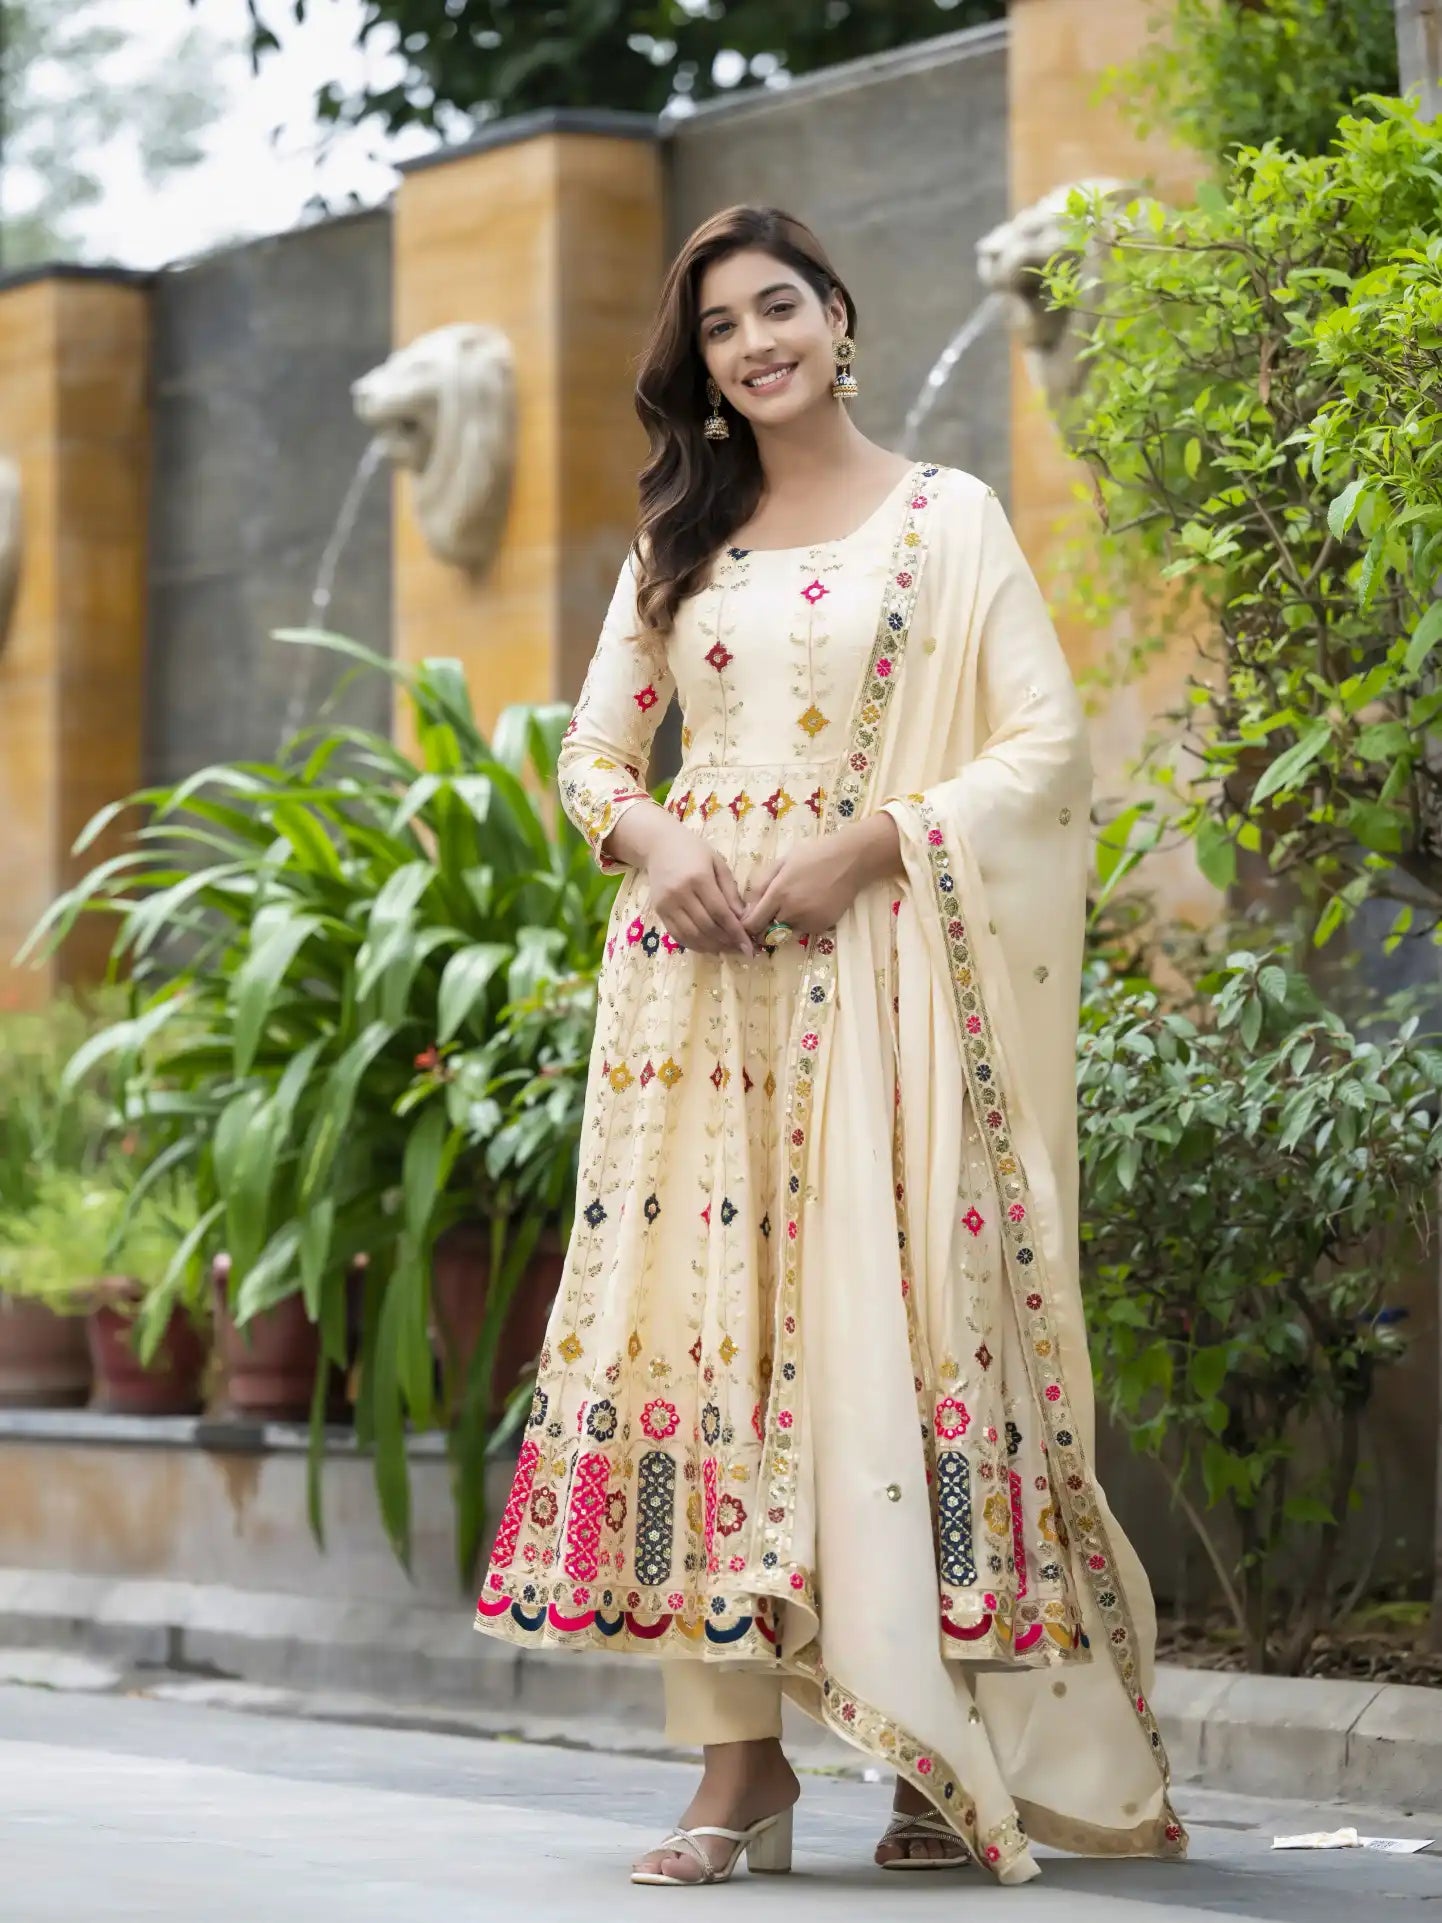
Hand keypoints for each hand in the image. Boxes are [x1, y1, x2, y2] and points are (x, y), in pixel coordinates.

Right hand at [604, 804, 751, 955]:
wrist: (659, 845)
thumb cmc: (693, 851)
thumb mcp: (718, 864)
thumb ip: (730, 891)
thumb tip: (743, 919)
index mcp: (699, 878)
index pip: (720, 912)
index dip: (735, 932)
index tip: (748, 945)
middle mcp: (681, 893)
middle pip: (706, 926)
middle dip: (725, 942)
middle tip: (739, 949)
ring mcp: (667, 904)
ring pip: (691, 935)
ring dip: (711, 947)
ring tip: (726, 949)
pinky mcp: (658, 911)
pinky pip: (677, 935)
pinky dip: (693, 944)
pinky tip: (707, 946)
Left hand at [742, 815, 901, 941]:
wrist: (851, 860)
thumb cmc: (814, 854)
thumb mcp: (782, 861)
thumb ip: (761, 884)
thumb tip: (748, 908)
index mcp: (778, 893)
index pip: (753, 923)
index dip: (748, 926)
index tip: (749, 922)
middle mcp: (792, 911)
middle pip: (768, 930)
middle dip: (767, 923)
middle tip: (776, 908)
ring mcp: (808, 921)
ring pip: (787, 930)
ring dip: (787, 921)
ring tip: (801, 899)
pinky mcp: (822, 926)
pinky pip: (805, 929)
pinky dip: (805, 921)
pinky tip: (814, 903)